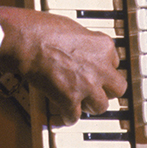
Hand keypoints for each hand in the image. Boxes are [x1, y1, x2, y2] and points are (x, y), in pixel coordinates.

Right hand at [0, 7, 128, 125]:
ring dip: (90, 106)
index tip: (97, 72)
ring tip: (82, 104)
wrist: (28, 41)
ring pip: (101, 106)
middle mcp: (100, 67)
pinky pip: (74, 117)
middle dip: (107, 91)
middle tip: (97, 91)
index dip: (104, 69)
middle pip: (118, 88)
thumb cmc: (44, 30)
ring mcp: (87, 85)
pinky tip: (64, 116)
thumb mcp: (76, 29)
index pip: (115, 64)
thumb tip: (83, 50)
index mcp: (104, 47)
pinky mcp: (70, 99)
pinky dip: (67, 118)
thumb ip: (86, 43)